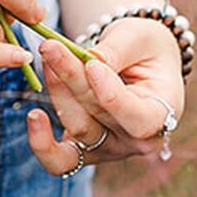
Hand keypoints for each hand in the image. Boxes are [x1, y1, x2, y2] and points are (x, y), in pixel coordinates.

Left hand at [26, 16, 184, 177]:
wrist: (139, 63)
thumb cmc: (144, 48)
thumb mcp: (139, 37)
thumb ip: (117, 50)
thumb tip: (91, 61)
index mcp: (162, 116)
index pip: (138, 118)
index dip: (112, 96)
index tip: (91, 65)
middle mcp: (136, 142)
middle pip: (99, 117)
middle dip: (72, 78)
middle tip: (50, 46)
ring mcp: (109, 149)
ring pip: (77, 127)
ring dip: (57, 90)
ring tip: (47, 55)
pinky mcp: (83, 150)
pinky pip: (60, 159)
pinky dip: (43, 143)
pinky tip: (34, 117)